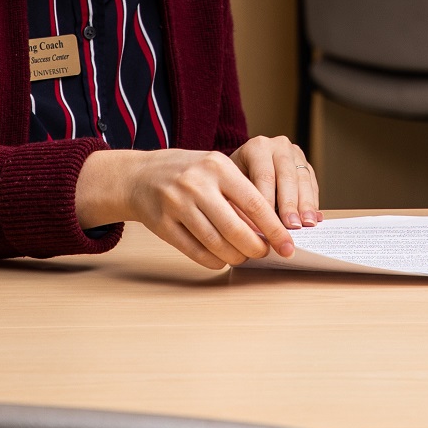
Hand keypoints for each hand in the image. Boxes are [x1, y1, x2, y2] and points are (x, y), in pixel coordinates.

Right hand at [73, 147, 296, 268]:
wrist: (140, 175)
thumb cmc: (188, 172)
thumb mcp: (215, 169)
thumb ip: (240, 193)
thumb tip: (269, 229)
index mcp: (217, 166)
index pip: (254, 203)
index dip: (274, 228)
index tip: (287, 244)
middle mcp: (197, 185)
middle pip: (236, 228)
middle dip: (256, 247)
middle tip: (264, 253)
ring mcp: (177, 205)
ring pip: (216, 243)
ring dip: (236, 256)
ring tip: (243, 256)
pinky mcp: (163, 225)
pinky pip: (195, 252)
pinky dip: (213, 260)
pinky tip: (221, 258)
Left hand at [231, 134, 321, 228]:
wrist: (244, 163)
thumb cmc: (235, 178)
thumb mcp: (232, 185)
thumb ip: (242, 202)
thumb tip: (254, 229)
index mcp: (257, 147)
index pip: (265, 176)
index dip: (268, 202)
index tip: (270, 225)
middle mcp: (278, 146)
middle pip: (287, 177)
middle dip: (290, 204)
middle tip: (292, 226)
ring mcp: (295, 154)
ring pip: (303, 180)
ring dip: (306, 204)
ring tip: (307, 224)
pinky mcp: (306, 164)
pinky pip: (312, 183)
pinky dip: (313, 202)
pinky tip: (313, 218)